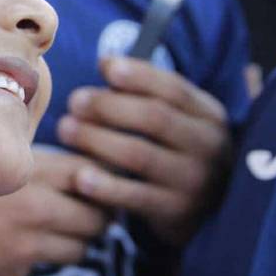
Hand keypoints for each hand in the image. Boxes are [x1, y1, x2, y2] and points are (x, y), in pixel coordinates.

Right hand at [0, 147, 110, 275]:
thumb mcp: (0, 156)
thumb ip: (38, 159)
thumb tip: (86, 167)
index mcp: (33, 168)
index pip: (92, 173)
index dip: (101, 181)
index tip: (98, 185)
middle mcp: (37, 203)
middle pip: (97, 216)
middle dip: (98, 217)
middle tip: (90, 213)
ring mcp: (29, 238)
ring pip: (81, 246)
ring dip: (77, 240)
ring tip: (63, 231)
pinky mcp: (18, 266)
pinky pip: (53, 262)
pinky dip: (50, 256)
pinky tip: (34, 244)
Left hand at [57, 56, 229, 245]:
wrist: (207, 210)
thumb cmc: (176, 150)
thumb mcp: (176, 120)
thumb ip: (147, 92)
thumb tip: (106, 63)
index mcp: (209, 116)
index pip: (175, 89)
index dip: (139, 75)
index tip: (105, 67)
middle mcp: (208, 147)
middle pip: (154, 118)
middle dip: (109, 106)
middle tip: (75, 101)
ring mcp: (194, 182)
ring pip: (140, 155)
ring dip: (97, 140)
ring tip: (66, 130)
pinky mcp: (176, 213)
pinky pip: (135, 197)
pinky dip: (105, 187)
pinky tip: (80, 177)